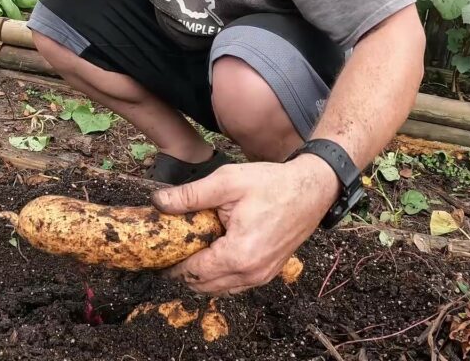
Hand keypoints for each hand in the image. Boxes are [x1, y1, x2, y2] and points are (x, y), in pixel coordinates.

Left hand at [151, 156, 340, 295]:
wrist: (312, 189)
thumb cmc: (271, 184)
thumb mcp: (226, 182)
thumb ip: (190, 195)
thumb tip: (157, 203)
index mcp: (238, 255)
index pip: (193, 273)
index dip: (172, 266)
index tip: (157, 255)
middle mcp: (251, 273)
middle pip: (203, 286)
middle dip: (183, 272)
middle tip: (169, 252)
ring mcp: (262, 276)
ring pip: (219, 288)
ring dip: (201, 276)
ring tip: (187, 251)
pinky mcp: (268, 272)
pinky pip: (235, 283)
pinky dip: (219, 275)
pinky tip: (211, 253)